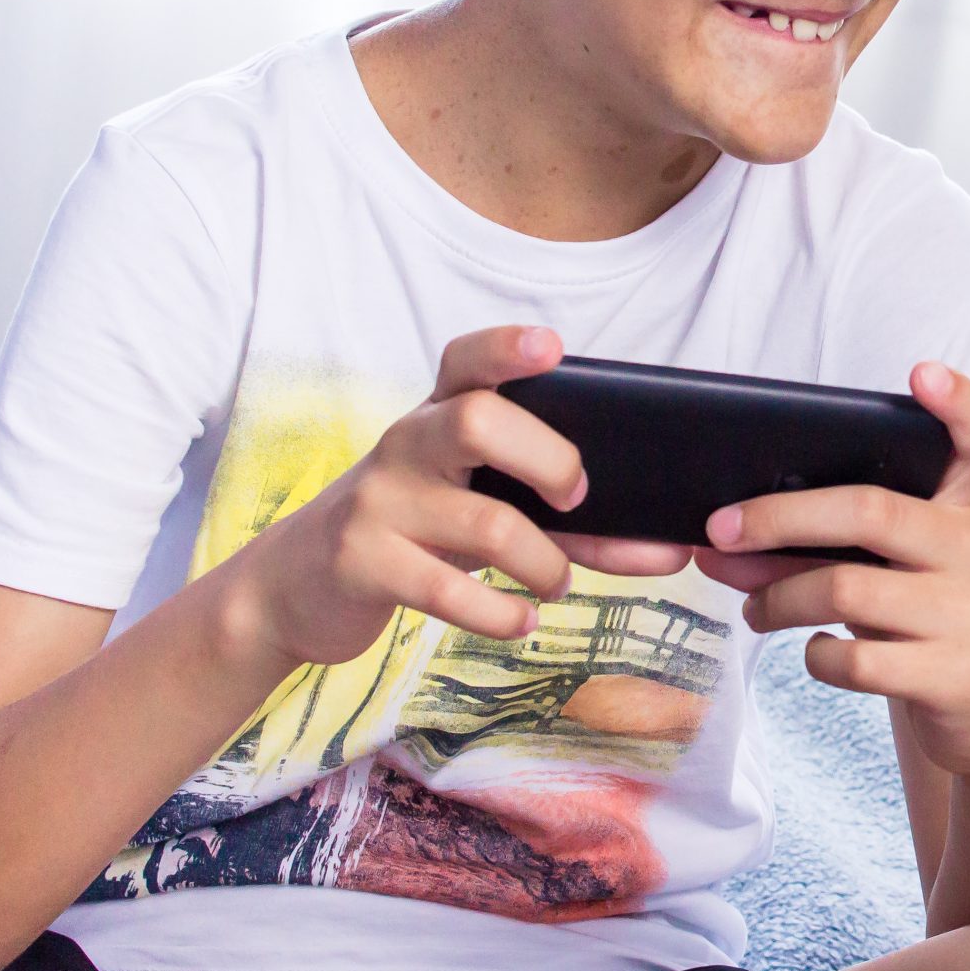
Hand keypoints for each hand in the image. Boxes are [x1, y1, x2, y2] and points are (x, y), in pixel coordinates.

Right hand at [216, 326, 691, 671]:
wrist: (299, 585)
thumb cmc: (418, 531)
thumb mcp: (480, 506)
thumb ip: (565, 517)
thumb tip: (670, 549)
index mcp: (439, 413)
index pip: (469, 360)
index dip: (508, 348)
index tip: (553, 348)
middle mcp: (407, 443)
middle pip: (479, 420)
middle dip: (549, 459)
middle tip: (576, 500)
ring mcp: (379, 501)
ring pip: (483, 521)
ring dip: (544, 562)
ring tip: (555, 584)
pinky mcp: (362, 562)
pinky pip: (445, 588)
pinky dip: (500, 613)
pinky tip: (521, 622)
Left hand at [698, 362, 969, 784]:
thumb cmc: (928, 619)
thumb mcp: (908, 566)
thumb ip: (837, 542)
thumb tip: (727, 539)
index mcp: (966, 510)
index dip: (959, 403)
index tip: (921, 373)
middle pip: (868, 510)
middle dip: (777, 518)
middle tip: (718, 532)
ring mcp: (968, 615)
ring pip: (844, 588)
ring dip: (776, 599)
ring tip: (755, 609)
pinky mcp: (953, 676)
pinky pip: (853, 660)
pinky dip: (814, 656)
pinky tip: (816, 651)